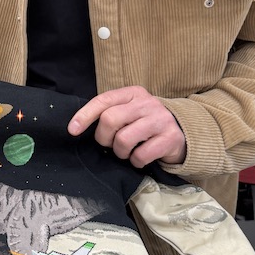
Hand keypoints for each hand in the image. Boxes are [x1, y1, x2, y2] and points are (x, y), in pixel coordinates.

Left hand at [67, 85, 185, 167]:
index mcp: (133, 93)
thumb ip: (109, 113)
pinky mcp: (170, 138)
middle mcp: (147, 103)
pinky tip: (140, 157)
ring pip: (123, 139)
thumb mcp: (129, 111)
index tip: (72, 130)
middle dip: (104, 138)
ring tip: (126, 151)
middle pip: (110, 120)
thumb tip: (78, 127)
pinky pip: (140, 155)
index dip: (84, 115)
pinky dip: (135, 161)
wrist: (182, 132)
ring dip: (120, 152)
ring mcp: (160, 120)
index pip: (103, 100)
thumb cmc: (145, 123)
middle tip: (110, 144)